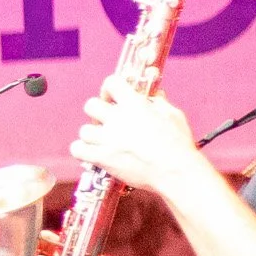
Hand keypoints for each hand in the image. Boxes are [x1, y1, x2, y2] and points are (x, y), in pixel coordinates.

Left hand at [70, 73, 202, 193]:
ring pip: (84, 130)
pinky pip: (77, 150)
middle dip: (97, 112)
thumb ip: (159, 102)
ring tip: (102, 142)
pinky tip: (92, 154)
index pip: (111, 83)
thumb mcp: (172, 115)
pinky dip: (82, 152)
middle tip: (106, 121)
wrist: (175, 172)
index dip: (110, 88)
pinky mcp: (104, 159)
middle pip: (90, 105)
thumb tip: (153, 95)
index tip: (113, 97)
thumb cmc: (178, 144)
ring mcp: (109, 140)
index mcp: (135, 104)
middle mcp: (118, 119)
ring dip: (91, 135)